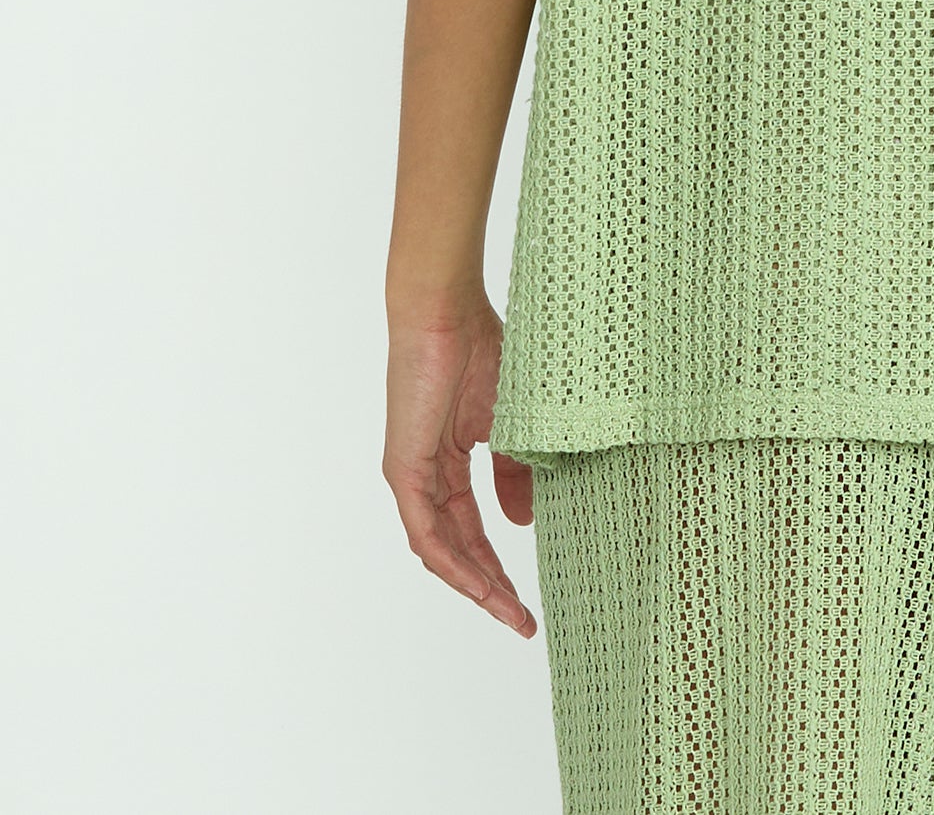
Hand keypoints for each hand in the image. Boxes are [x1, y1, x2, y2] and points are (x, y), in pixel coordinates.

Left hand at [383, 292, 537, 636]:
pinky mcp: (404, 470)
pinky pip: (426, 532)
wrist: (447, 313)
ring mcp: (412, 475)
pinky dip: (452, 562)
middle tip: (523, 620)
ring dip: (475, 584)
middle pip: (458, 548)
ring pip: (440, 549)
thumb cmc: (480, 349)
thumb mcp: (510, 423)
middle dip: (491, 587)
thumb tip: (524, 523)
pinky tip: (479, 584)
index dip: (501, 564)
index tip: (530, 599)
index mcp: (448, 461)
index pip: (473, 527)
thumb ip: (515, 473)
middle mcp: (425, 475)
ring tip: (510, 611)